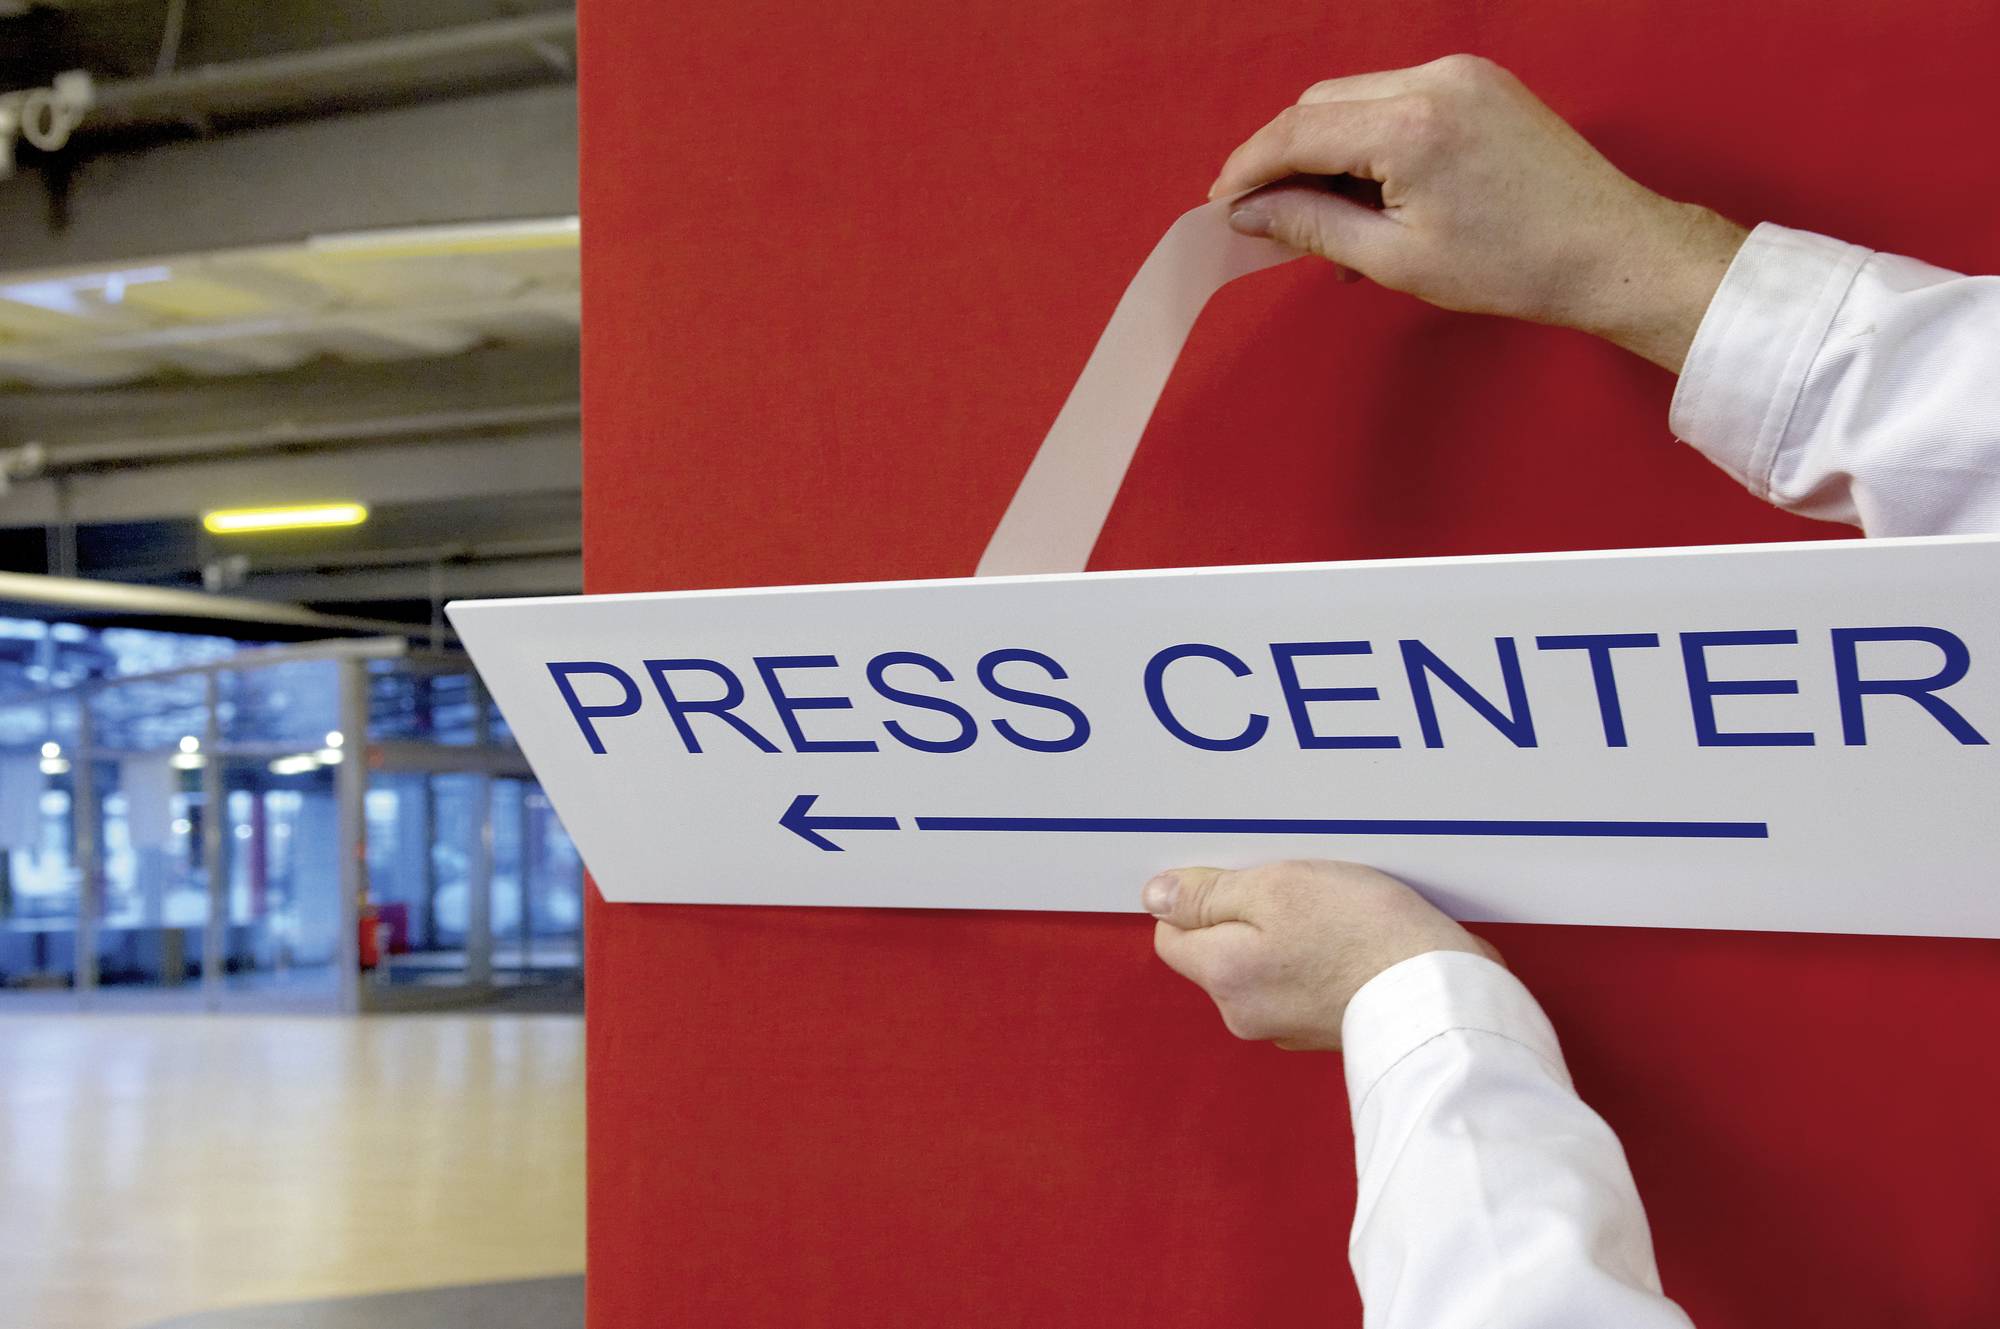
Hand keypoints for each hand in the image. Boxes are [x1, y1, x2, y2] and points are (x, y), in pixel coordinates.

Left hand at [1144, 859, 1499, 1050]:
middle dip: (1245, 915)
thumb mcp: (1275, 889)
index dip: (1200, 898)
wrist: (1441, 994)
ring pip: (1263, 964)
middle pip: (1218, 951)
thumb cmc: (1361, 934)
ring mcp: (1288, 1026)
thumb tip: (1155, 897)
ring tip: (1332, 908)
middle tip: (1294, 887)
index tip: (1243, 877)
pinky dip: (1318, 955)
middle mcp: (1246, 1013)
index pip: (1171, 935)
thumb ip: (1208, 895)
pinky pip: (1302, 979)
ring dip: (1286, 933)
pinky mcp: (1327, 1026)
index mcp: (1224, 977)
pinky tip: (1352, 935)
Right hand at [1209, 54, 1747, 371]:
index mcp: (1410, 125)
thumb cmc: (1514, 266)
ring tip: (1326, 221)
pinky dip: (1369, 143)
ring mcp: (1462, 74)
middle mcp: (1434, 80)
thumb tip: (1250, 212)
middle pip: (1322, 104)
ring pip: (1356, 100)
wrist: (1610, 251)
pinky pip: (1397, 102)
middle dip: (1285, 156)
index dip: (1249, 167)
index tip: (1221, 202)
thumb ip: (1311, 225)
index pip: (1298, 130)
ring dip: (1327, 151)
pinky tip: (1370, 197)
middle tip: (1266, 217)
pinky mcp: (1480, 83)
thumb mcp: (1395, 259)